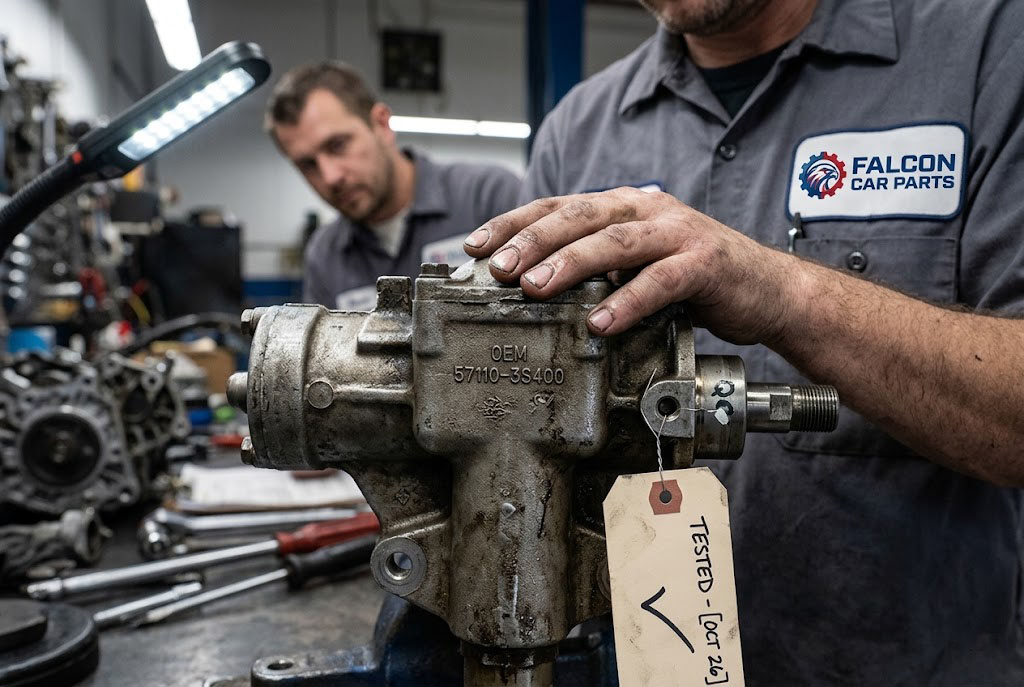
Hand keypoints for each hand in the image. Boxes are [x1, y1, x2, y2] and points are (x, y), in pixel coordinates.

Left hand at [463, 187, 799, 343]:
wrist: (767, 290)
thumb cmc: (693, 280)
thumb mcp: (634, 266)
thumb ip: (594, 268)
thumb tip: (528, 289)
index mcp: (624, 207)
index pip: (558, 207)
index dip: (514, 223)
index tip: (474, 246)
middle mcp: (647, 209)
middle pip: (579, 217)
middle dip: (532, 241)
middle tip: (496, 268)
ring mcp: (678, 233)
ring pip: (615, 243)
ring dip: (570, 264)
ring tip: (534, 288)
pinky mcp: (705, 262)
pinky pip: (661, 281)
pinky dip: (628, 301)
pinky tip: (600, 322)